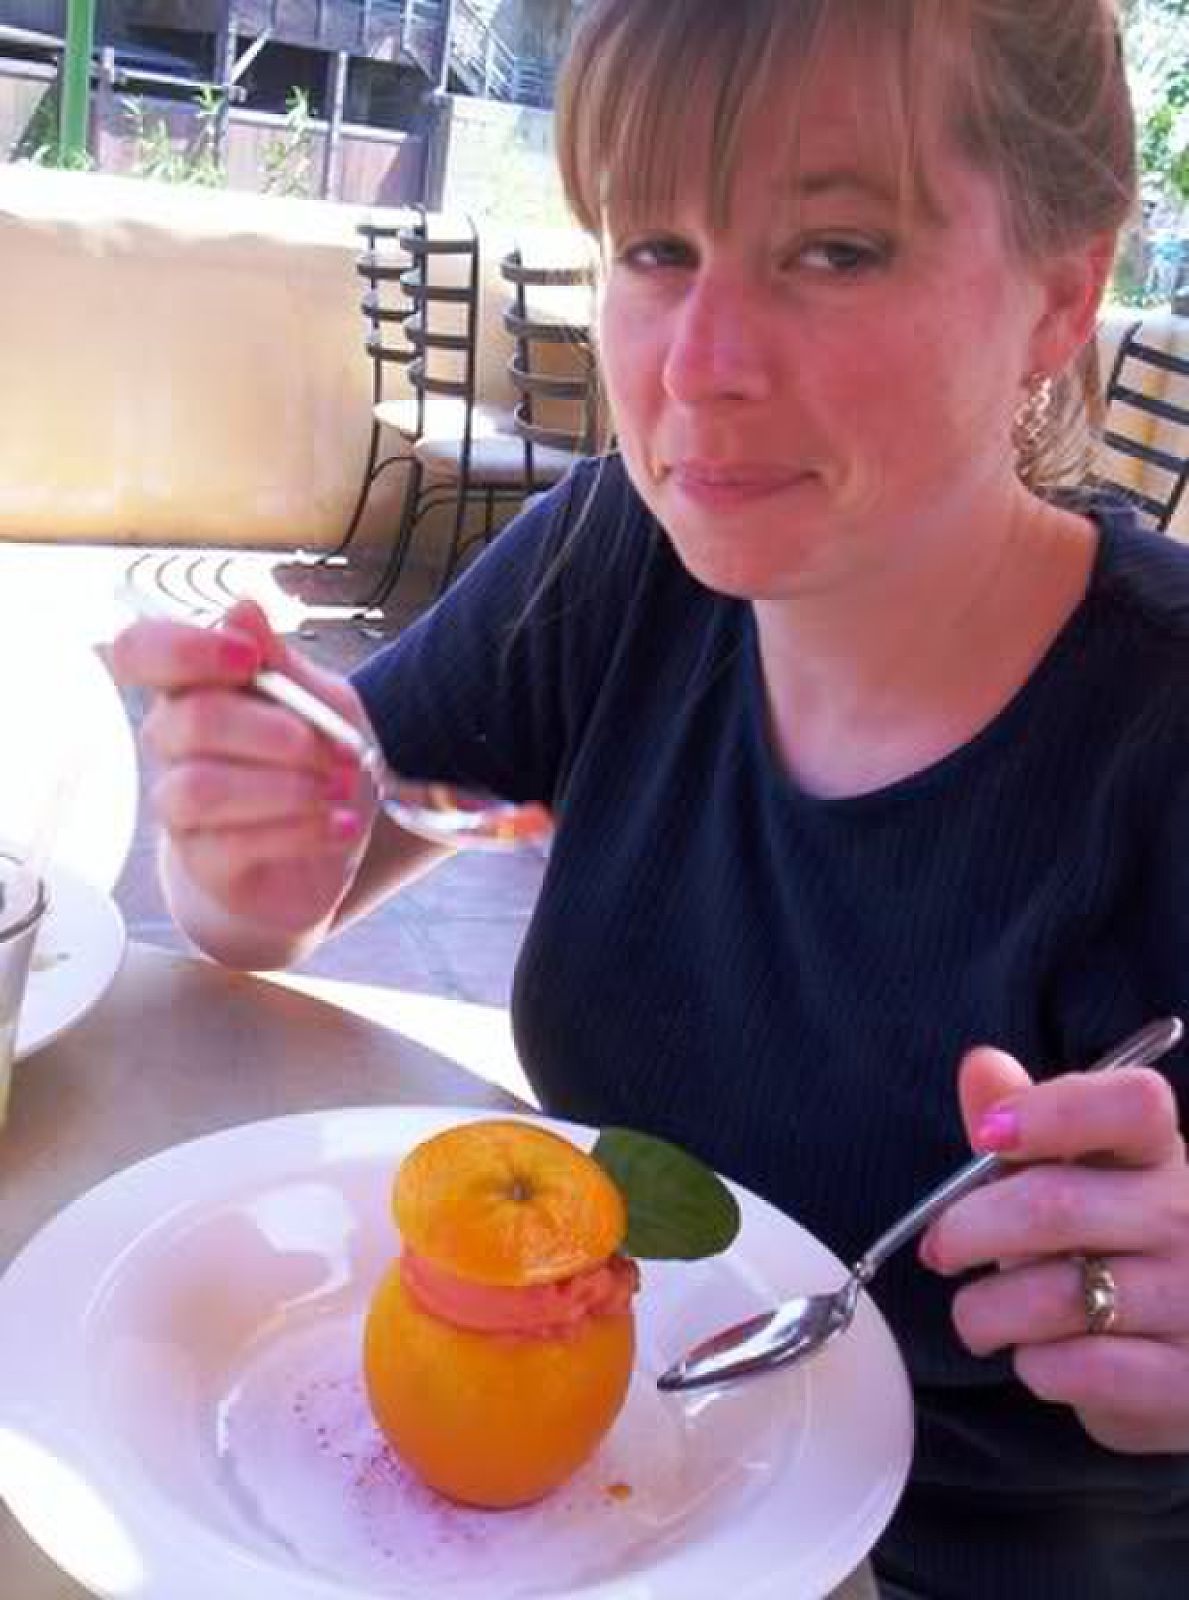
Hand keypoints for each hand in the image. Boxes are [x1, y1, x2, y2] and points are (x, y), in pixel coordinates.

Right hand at [110, 599, 377, 939]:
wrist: (335, 838)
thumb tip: (242, 608)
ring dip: (287, 787)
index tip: (250, 660)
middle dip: (278, 733)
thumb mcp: (321, 702)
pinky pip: (232, 843)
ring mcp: (181, 807)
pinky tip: (340, 825)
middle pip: (192, 720)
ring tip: (339, 789)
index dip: (185, 648)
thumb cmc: (315, 761)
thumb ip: (281, 662)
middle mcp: (173, 744)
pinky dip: (301, 831)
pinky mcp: (205, 862)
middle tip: (340, 751)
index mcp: (194, 688)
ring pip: (202, 788)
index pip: (139, 651)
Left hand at [919, 1044, 1188, 1452]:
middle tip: (939, 1248)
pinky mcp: (1185, 1379)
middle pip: (1054, 1205)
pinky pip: (1079, 1368)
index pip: (1131, 1104)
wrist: (1178, 1355)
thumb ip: (1022, 1118)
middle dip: (967, 1229)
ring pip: (1054, 1296)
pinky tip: (1035, 1356)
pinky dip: (1034, 1365)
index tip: (989, 1135)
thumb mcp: (1066, 1174)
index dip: (1051, 1112)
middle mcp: (1188, 1217)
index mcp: (1159, 1153)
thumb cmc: (1105, 1243)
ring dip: (986, 1311)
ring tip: (976, 1316)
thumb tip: (981, 1065)